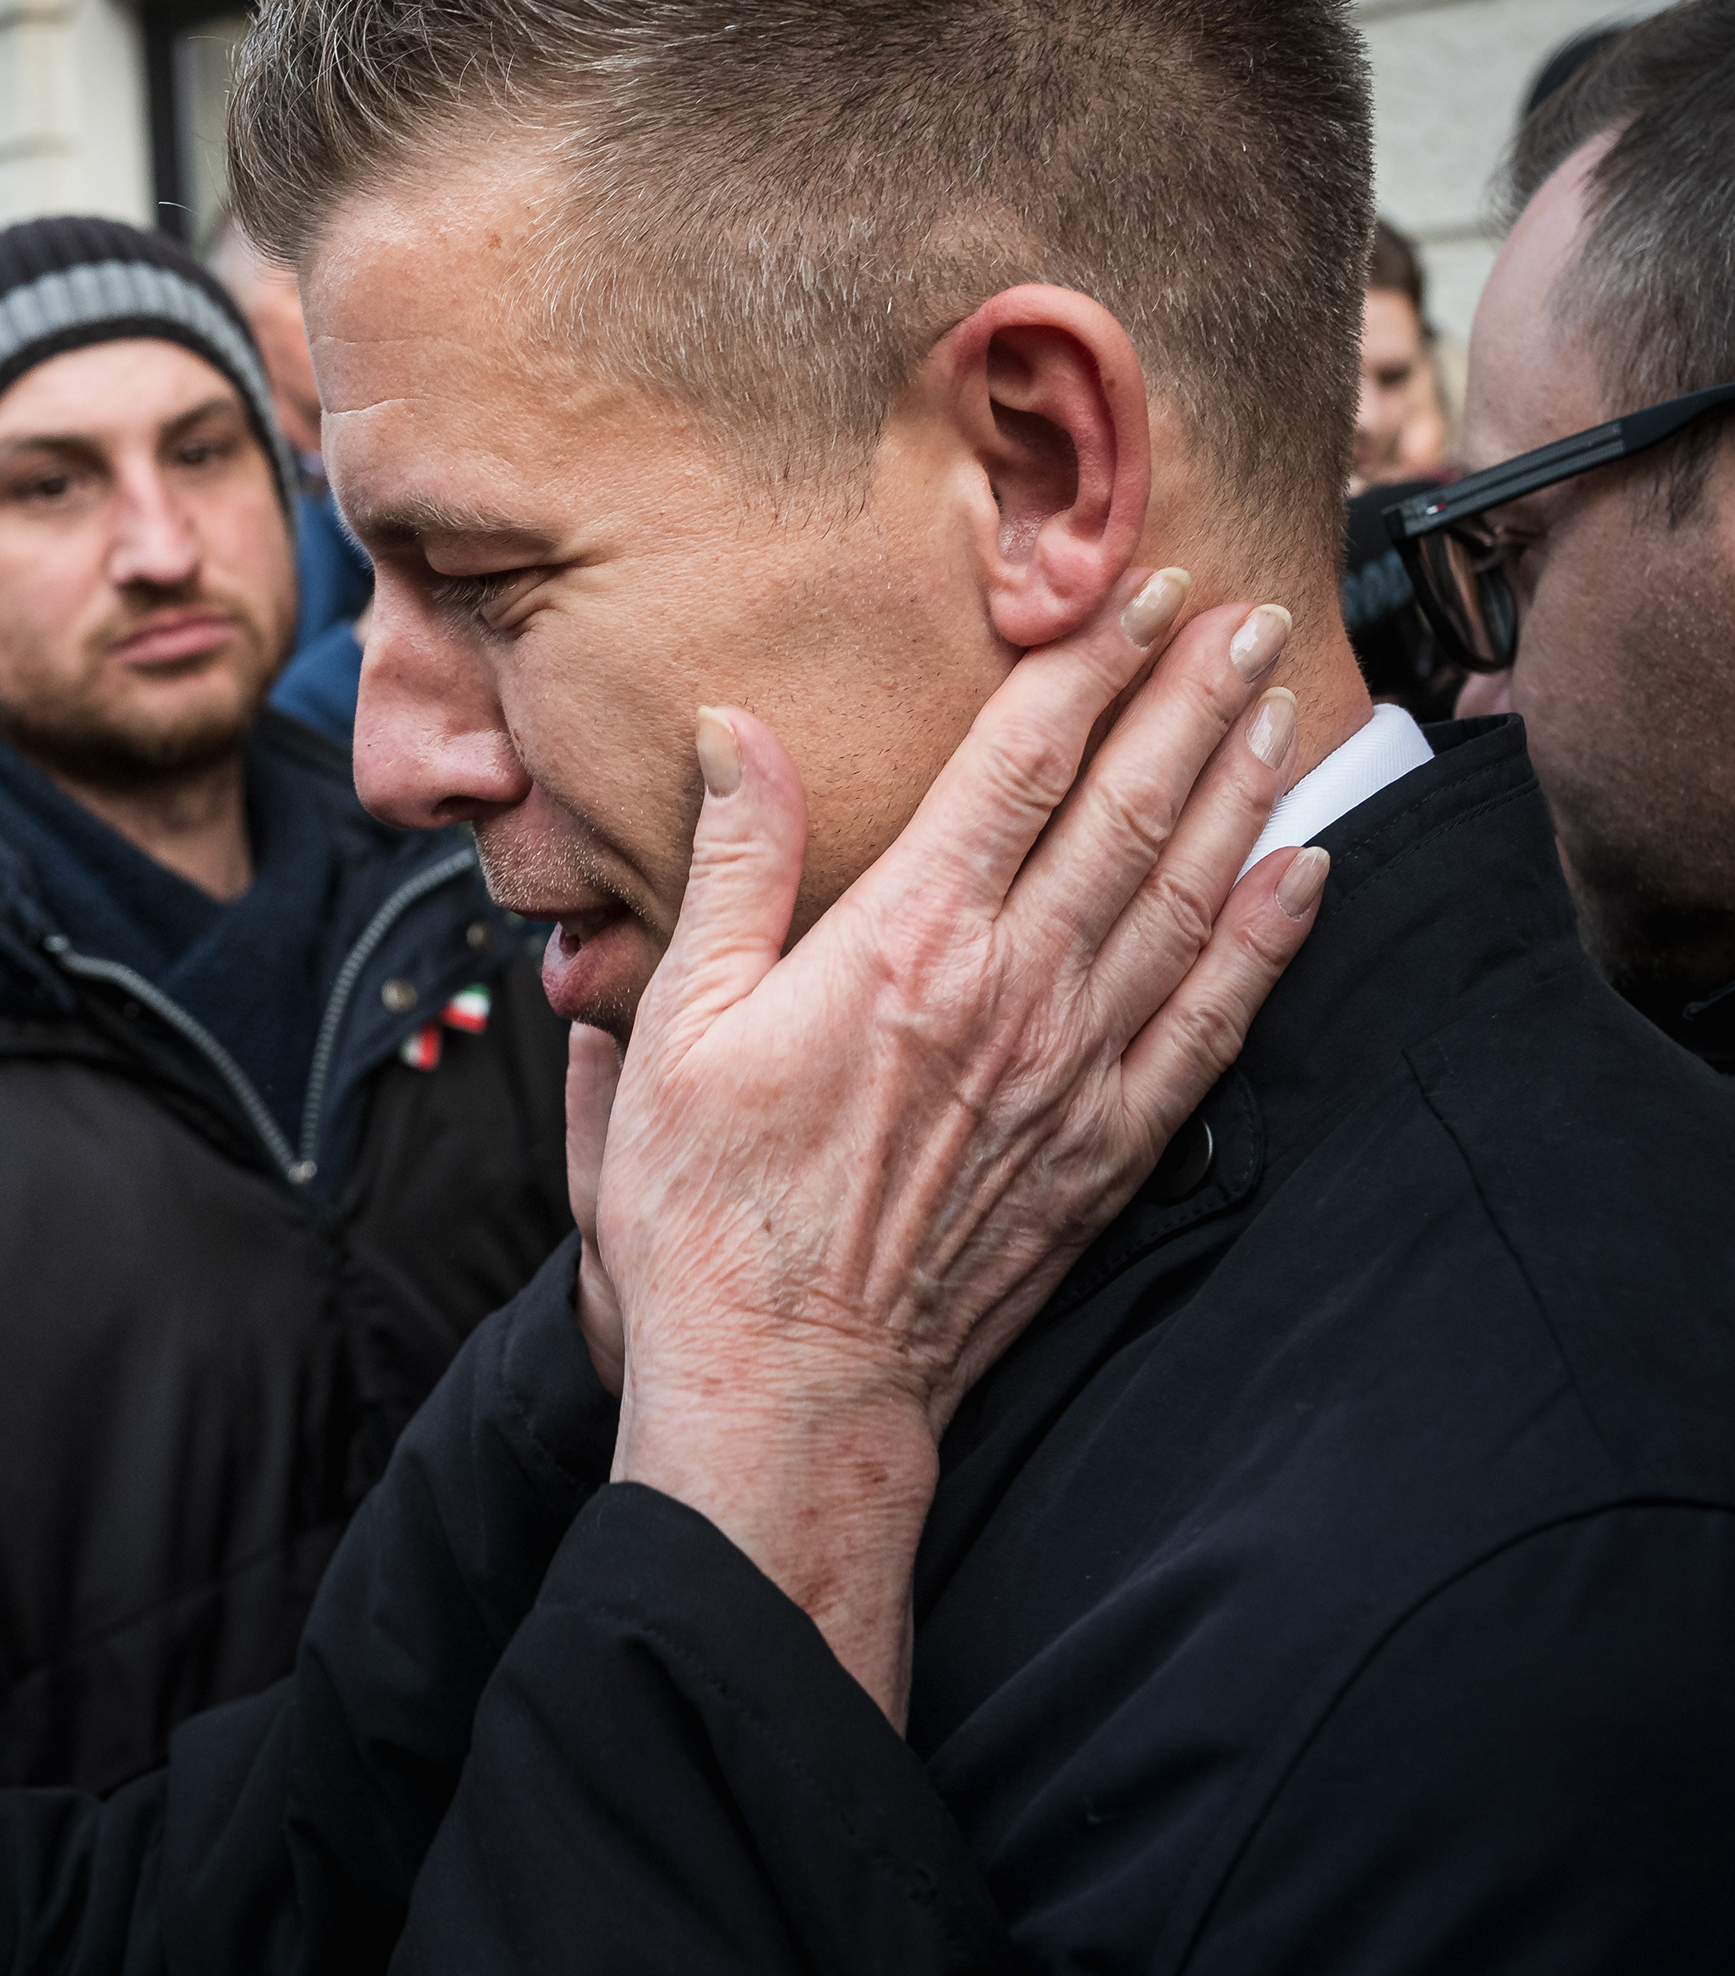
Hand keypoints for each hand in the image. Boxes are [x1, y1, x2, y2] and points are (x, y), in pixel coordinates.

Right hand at [590, 573, 1326, 1722]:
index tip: (1140, 593)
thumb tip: (737, 732)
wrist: (784, 1382)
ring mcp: (1073, 1072)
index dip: (1087, 668)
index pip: (1020, 768)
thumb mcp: (675, 1023)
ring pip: (1187, 898)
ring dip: (1243, 791)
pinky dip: (1267, 943)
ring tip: (1281, 706)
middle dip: (1192, 699)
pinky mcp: (1105, 1148)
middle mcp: (1011, 991)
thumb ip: (730, 867)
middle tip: (1249, 616)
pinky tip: (1301, 877)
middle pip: (1129, 810)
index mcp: (902, 943)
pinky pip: (1212, 1023)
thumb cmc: (705, 1214)